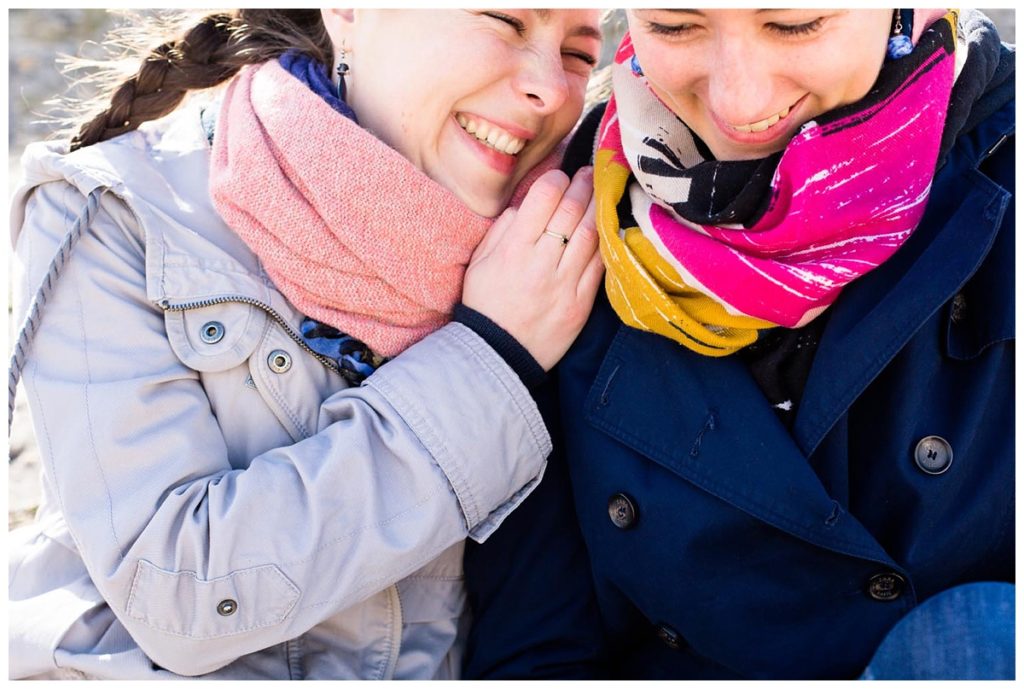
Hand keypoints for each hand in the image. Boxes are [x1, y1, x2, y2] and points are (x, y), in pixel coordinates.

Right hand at [463, 166, 602, 370]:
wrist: (498, 355)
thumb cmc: (485, 305)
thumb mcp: (479, 263)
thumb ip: (502, 230)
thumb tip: (527, 204)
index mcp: (513, 250)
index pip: (542, 199)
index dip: (556, 180)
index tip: (561, 176)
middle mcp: (541, 263)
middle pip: (571, 212)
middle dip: (583, 186)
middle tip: (590, 173)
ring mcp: (565, 285)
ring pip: (591, 235)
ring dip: (598, 208)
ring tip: (601, 192)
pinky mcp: (581, 304)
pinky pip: (600, 267)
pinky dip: (607, 243)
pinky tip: (609, 228)